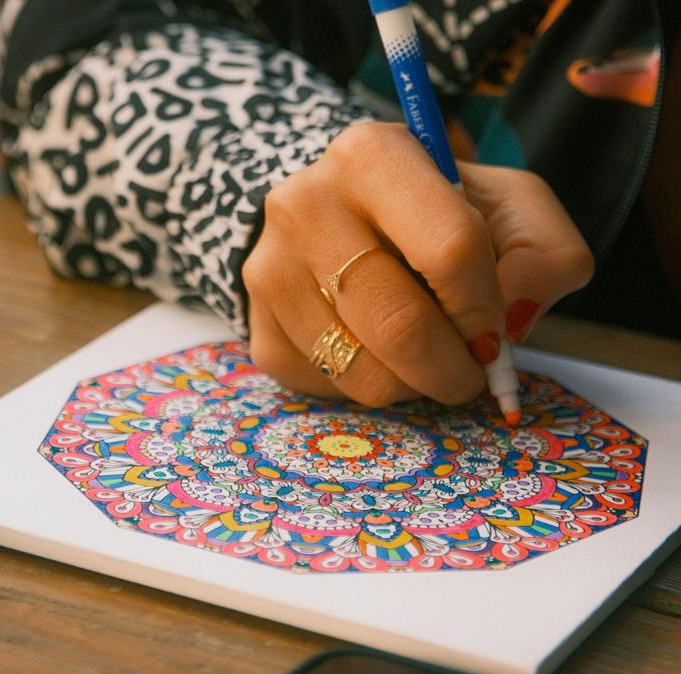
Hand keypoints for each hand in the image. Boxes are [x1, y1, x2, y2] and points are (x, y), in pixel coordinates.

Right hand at [243, 121, 592, 405]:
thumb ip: (546, 254)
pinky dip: (368, 388)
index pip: (449, 249)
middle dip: (455, 368)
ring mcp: (270, 268)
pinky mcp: (257, 326)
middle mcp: (305, 204)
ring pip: (362, 370)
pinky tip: (375, 352)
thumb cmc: (437, 213)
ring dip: (414, 385)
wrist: (343, 219)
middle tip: (472, 372)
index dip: (486, 308)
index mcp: (373, 156)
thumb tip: (511, 319)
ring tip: (425, 358)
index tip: (495, 330)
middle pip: (400, 323)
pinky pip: (326, 388)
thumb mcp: (510, 207)